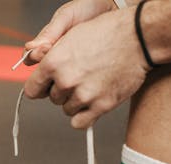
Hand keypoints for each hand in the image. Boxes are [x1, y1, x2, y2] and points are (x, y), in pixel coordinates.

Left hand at [24, 8, 149, 128]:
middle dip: (63, 90)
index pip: (32, 89)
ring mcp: (83, 95)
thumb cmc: (106, 33)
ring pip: (67, 110)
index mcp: (53, 62)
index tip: (46, 87)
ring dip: (76, 102)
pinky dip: (84, 116)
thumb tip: (34, 66)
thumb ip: (50, 55)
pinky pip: (80, 123)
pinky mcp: (100, 106)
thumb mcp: (70, 36)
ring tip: (91, 84)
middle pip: (52, 99)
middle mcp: (65, 81)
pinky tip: (92, 104)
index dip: (40, 88)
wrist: (138, 37)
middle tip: (81, 76)